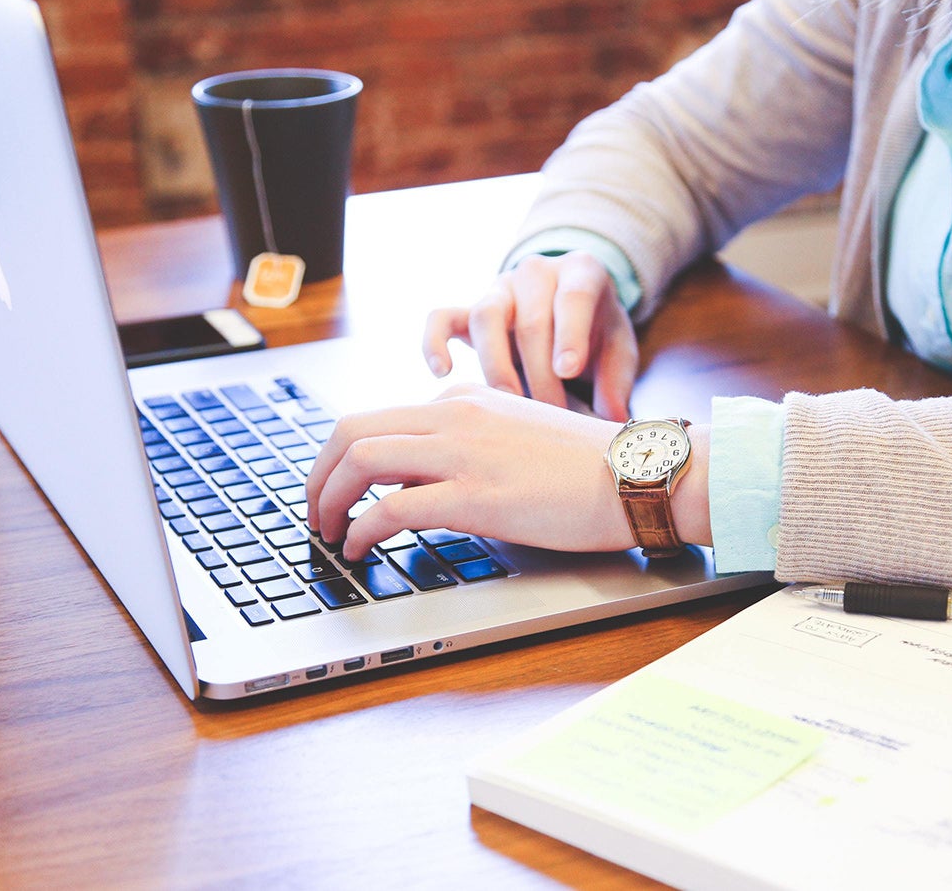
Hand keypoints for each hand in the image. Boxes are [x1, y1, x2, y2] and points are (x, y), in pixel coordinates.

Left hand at [306, 383, 635, 558]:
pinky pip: (392, 507)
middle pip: (351, 430)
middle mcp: (455, 415)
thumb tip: (416, 484)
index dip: (340, 459)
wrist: (637, 475)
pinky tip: (360, 550)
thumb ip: (467, 447)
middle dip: (318, 475)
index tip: (334, 489)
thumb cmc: (588, 467)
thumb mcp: (516, 437)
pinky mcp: (475, 495)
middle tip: (314, 512)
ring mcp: (463, 453)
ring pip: (361, 460)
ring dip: (328, 500)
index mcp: (464, 400)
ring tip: (328, 533)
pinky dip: (361, 530)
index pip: (377, 419)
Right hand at [422, 251, 638, 420]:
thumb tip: (611, 418)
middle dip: (540, 373)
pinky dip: (434, 342)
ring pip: (486, 317)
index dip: (569, 334)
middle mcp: (537, 273)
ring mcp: (500, 289)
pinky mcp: (469, 309)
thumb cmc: (597, 333)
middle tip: (551, 414)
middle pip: (530, 320)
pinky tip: (442, 373)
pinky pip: (441, 318)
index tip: (568, 370)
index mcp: (581, 272)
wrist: (570, 308)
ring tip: (509, 404)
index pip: (573, 296)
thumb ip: (617, 381)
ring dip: (497, 366)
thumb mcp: (620, 350)